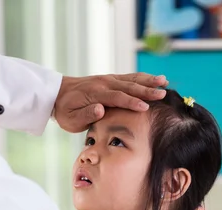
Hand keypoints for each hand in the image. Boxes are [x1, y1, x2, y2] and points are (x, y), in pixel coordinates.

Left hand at [53, 73, 167, 132]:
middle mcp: (104, 83)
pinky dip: (142, 78)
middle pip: (128, 86)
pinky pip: (128, 78)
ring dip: (148, 81)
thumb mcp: (70, 119)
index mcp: (96, 93)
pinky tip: (154, 80)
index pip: (117, 98)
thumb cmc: (65, 111)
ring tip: (164, 82)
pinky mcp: (110, 80)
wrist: (57, 94)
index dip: (131, 102)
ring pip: (131, 79)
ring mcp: (107, 79)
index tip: (145, 107)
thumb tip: (101, 109)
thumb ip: (85, 115)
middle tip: (163, 93)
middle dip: (146, 90)